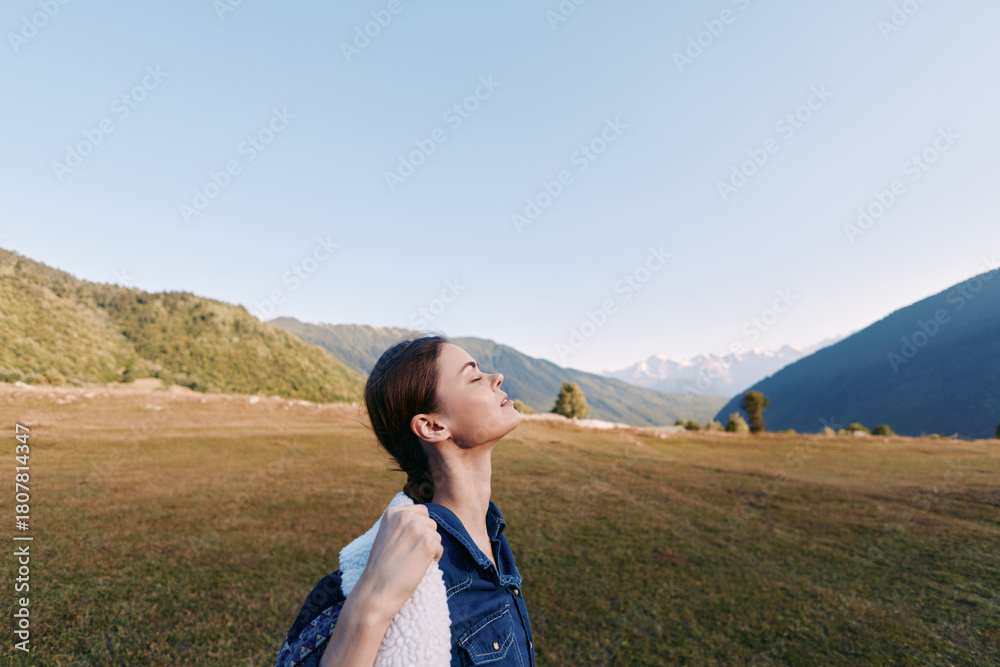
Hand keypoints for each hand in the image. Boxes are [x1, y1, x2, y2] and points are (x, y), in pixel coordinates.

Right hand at [352, 504, 442, 623]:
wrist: (376, 591)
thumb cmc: (381, 567)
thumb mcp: (386, 536)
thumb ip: (401, 525)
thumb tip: (423, 520)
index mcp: (393, 513)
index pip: (421, 511)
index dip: (420, 528)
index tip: (408, 544)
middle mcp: (405, 516)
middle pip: (431, 523)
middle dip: (426, 538)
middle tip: (410, 555)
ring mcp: (417, 528)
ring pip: (436, 536)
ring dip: (430, 549)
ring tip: (412, 562)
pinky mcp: (428, 543)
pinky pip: (440, 549)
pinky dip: (434, 560)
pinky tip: (417, 567)